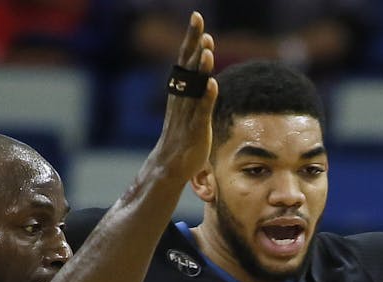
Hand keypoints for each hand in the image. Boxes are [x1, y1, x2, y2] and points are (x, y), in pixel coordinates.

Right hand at [153, 12, 218, 180]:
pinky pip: (202, 111)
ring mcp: (188, 112)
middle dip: (194, 42)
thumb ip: (197, 89)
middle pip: (188, 65)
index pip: (186, 59)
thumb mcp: (190, 107)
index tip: (197, 17)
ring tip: (207, 49)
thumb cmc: (183, 135)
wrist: (170, 164)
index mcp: (181, 90)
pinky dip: (206, 97)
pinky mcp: (196, 129)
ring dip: (200, 67)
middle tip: (198, 21)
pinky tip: (212, 84)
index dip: (192, 38)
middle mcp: (182, 97)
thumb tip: (206, 72)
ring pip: (194, 85)